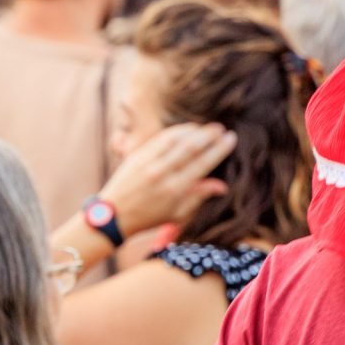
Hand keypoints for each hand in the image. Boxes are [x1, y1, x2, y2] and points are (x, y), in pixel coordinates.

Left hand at [99, 122, 234, 237]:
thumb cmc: (148, 217)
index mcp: (174, 190)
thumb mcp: (177, 214)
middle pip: (191, 147)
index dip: (219, 149)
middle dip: (210, 135)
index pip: (202, 163)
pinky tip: (188, 129)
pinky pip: (161, 138)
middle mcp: (162, 173)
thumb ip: (199, 196)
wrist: (113, 215)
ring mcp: (148, 162)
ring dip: (195, 130)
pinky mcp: (138, 154)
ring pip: (176, 139)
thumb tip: (222, 185)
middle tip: (222, 129)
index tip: (231, 139)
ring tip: (208, 127)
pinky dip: (177, 131)